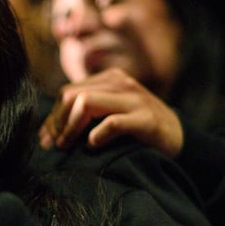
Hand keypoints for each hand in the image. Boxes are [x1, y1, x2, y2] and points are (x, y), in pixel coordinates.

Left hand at [38, 67, 183, 155]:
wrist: (178, 137)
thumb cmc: (137, 129)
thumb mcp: (112, 112)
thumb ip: (87, 113)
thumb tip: (49, 130)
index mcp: (110, 79)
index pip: (68, 92)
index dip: (53, 116)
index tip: (46, 139)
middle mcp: (121, 83)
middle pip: (72, 96)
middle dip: (58, 122)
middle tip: (56, 145)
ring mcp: (135, 99)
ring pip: (86, 103)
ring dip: (71, 128)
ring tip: (69, 146)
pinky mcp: (147, 120)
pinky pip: (113, 123)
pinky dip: (98, 135)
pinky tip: (93, 145)